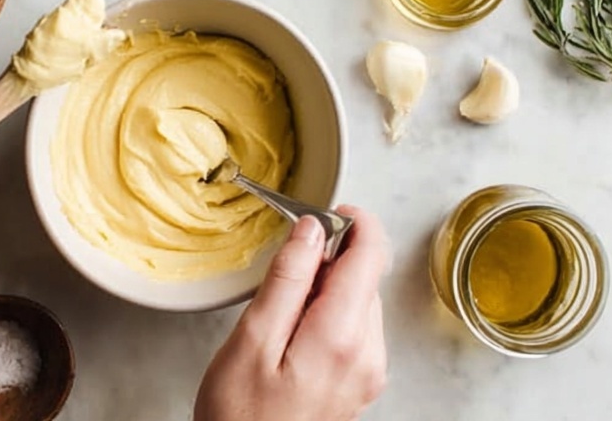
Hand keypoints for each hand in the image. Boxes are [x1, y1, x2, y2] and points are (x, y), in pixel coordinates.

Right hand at [195, 209, 387, 420]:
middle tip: (286, 265)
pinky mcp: (360, 382)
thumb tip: (311, 229)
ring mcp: (368, 371)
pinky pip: (355, 326)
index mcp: (341, 336)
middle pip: (365, 274)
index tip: (323, 211)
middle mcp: (368, 354)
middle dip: (330, 256)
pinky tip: (296, 328)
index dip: (352, 221)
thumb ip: (288, 278)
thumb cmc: (240, 416)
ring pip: (360, 298)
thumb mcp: (252, 338)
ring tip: (284, 307)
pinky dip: (330, 311)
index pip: (371, 254)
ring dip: (329, 285)